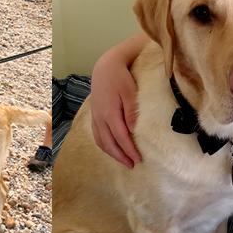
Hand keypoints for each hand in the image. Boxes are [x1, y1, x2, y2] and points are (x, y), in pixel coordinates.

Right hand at [89, 49, 142, 167]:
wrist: (105, 67)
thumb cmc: (121, 78)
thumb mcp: (130, 92)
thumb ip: (131, 111)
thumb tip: (133, 130)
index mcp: (110, 113)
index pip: (120, 138)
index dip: (129, 150)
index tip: (138, 159)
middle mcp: (100, 118)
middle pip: (109, 143)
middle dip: (120, 156)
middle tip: (132, 165)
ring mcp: (95, 117)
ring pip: (101, 141)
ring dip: (112, 153)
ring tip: (123, 160)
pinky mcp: (94, 115)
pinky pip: (97, 135)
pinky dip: (104, 145)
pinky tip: (111, 148)